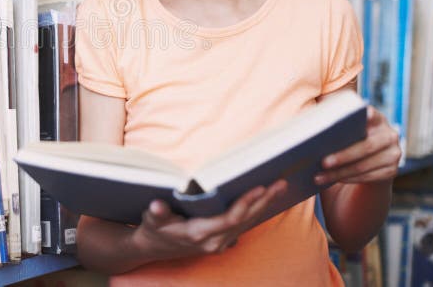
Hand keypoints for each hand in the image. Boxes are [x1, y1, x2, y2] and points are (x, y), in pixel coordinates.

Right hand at [130, 180, 287, 260]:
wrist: (153, 249)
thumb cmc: (153, 229)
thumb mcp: (151, 219)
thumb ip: (157, 212)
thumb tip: (157, 205)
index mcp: (199, 234)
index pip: (230, 218)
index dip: (246, 203)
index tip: (259, 187)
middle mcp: (214, 242)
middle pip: (245, 220)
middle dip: (263, 201)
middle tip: (280, 183)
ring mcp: (220, 244)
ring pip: (247, 223)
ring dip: (264, 205)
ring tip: (279, 187)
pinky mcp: (222, 241)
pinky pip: (244, 226)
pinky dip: (256, 212)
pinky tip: (265, 200)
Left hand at [315, 106, 400, 185]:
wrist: (368, 159)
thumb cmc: (347, 138)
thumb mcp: (344, 127)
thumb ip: (332, 117)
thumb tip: (309, 114)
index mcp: (377, 118)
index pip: (371, 114)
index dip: (363, 116)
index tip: (352, 117)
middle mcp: (389, 134)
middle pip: (366, 146)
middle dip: (343, 155)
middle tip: (322, 162)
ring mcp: (393, 154)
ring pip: (364, 165)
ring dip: (340, 172)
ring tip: (319, 176)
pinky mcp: (392, 171)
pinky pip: (367, 177)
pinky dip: (347, 179)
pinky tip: (331, 180)